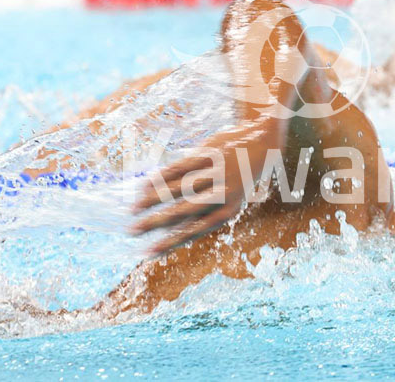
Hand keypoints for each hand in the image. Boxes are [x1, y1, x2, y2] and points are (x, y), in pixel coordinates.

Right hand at [130, 116, 282, 256]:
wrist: (261, 142)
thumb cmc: (238, 178)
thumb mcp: (227, 198)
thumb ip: (202, 210)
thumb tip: (169, 228)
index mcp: (228, 211)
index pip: (193, 231)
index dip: (169, 242)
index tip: (148, 252)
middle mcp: (222, 194)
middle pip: (182, 212)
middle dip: (154, 223)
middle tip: (132, 231)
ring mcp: (215, 172)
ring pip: (178, 189)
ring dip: (152, 199)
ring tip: (133, 209)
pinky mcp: (209, 154)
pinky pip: (179, 167)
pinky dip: (160, 177)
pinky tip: (144, 186)